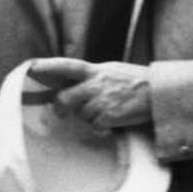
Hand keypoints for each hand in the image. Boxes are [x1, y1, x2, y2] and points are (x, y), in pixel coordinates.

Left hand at [29, 58, 151, 129]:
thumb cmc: (137, 81)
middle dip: (61, 107)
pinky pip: (94, 125)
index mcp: (95, 70)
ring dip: (88, 116)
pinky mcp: (108, 117)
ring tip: (105, 110)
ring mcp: (101, 101)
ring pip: (80, 115)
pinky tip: (113, 119)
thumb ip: (92, 76)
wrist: (159, 93)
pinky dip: (100, 125)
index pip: (66, 66)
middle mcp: (95, 84)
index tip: (32, 67)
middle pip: (64, 98)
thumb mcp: (112, 71)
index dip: (48, 67)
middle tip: (61, 112)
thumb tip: (74, 83)